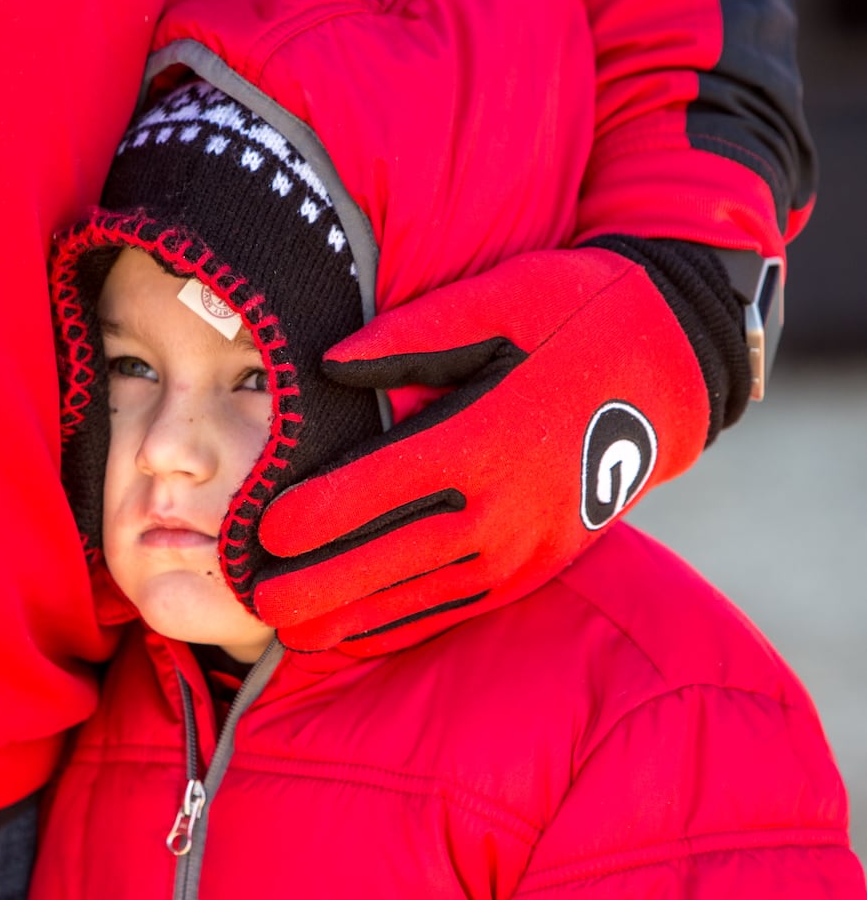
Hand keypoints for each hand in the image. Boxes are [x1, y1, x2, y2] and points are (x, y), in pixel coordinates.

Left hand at [254, 249, 708, 652]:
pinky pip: (464, 605)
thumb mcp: (504, 300)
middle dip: (319, 584)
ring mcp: (527, 544)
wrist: (674, 368)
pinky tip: (366, 632)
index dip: (317, 512)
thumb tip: (331, 364)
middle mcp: (504, 504)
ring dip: (354, 616)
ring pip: (423, 594)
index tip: (264, 530)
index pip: (380, 485)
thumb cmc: (581, 318)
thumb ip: (414, 337)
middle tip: (257, 601)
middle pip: (392, 556)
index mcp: (487, 434)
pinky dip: (408, 623)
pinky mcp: (541, 563)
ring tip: (294, 631)